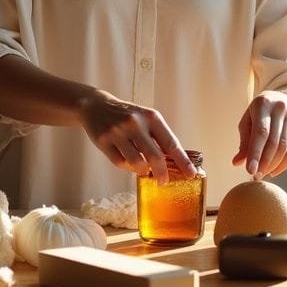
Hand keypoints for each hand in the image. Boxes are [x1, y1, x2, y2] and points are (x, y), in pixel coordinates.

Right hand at [77, 90, 196, 180]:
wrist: (95, 105)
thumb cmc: (126, 115)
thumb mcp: (145, 118)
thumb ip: (158, 137)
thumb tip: (175, 161)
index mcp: (151, 117)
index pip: (171, 143)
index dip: (182, 161)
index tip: (191, 173)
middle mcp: (135, 123)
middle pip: (155, 157)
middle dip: (162, 173)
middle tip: (163, 181)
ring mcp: (118, 132)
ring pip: (137, 163)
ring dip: (142, 170)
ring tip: (142, 168)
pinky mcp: (104, 141)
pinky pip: (120, 163)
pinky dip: (127, 167)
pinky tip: (128, 162)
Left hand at [232, 91, 286, 177]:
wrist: (281, 98)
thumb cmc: (259, 112)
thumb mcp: (248, 121)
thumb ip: (244, 142)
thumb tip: (237, 163)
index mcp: (264, 104)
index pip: (261, 132)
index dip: (256, 153)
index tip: (250, 170)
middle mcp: (281, 109)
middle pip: (276, 142)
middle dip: (266, 162)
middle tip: (257, 175)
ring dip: (277, 165)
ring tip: (267, 173)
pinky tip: (280, 169)